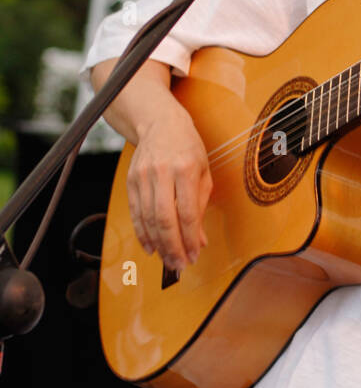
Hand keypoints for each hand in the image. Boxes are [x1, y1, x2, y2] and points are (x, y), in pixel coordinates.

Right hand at [126, 110, 211, 270]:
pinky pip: (136, 213)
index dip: (190, 238)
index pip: (186, 212)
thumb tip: (199, 239)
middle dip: (172, 247)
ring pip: (148, 219)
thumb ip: (201, 206)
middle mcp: (162, 173)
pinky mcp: (131, 181)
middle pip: (164, 219)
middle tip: (180, 264)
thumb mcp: (203, 172)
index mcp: (185, 169)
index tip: (194, 254)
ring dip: (158, 245)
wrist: (159, 123)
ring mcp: (143, 177)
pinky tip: (151, 247)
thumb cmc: (187, 147)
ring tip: (169, 260)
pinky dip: (142, 233)